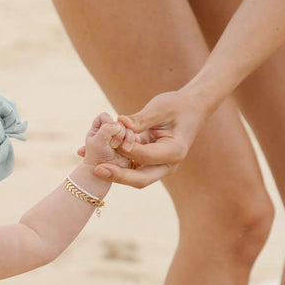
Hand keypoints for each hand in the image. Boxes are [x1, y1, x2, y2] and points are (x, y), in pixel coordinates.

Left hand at [90, 88, 208, 187]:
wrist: (191, 108)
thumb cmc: (177, 105)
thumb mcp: (160, 108)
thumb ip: (140, 119)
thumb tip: (119, 123)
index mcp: (174, 151)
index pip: (146, 156)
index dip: (128, 150)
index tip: (113, 142)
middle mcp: (168, 164)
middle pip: (141, 179)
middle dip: (118, 176)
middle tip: (97, 170)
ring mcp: (159, 167)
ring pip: (134, 178)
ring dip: (114, 173)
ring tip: (93, 167)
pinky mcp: (149, 164)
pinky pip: (132, 169)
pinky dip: (116, 165)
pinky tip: (97, 161)